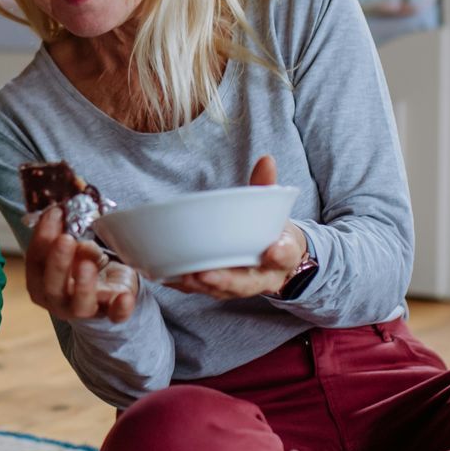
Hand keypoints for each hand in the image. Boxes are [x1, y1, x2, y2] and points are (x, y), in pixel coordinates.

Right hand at [26, 204, 138, 323]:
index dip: (43, 237)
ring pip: (80, 305)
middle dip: (58, 262)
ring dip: (84, 285)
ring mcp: (83, 310)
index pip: (35, 260)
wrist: (106, 290)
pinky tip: (126, 297)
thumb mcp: (72, 248)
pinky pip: (115, 315)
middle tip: (65, 239)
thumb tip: (72, 226)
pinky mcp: (110, 313)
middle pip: (52, 286)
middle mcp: (57, 300)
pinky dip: (121, 308)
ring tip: (88, 264)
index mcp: (40, 281)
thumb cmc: (81, 264)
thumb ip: (71, 239)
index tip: (55, 213)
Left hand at [167, 156, 307, 299]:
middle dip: (226, 280)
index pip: (285, 255)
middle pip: (247, 283)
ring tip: (183, 277)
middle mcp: (262, 276)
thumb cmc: (271, 231)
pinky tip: (164, 276)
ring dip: (201, 286)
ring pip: (222, 291)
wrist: (275, 259)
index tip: (272, 250)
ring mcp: (241, 286)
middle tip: (206, 274)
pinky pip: (202, 291)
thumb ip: (267, 186)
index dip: (280, 254)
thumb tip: (266, 159)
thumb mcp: (275, 210)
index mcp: (282, 254)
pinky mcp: (220, 288)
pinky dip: (184, 286)